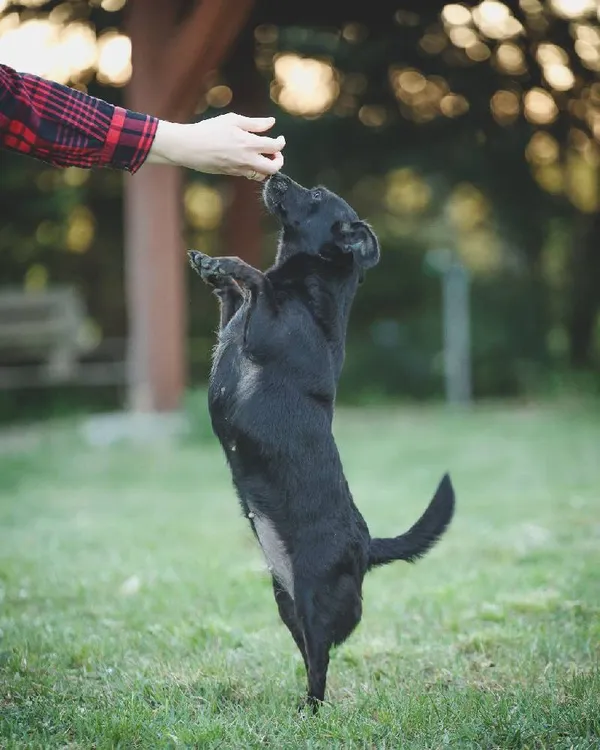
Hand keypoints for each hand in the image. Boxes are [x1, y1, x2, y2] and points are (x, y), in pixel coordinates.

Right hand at [145, 112, 284, 179]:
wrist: (189, 147)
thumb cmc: (209, 130)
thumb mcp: (232, 120)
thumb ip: (255, 123)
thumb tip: (271, 122)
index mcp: (248, 143)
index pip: (274, 147)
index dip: (281, 143)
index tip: (279, 139)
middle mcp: (246, 159)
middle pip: (273, 168)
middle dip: (279, 161)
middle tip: (275, 154)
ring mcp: (239, 169)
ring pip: (262, 175)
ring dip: (267, 168)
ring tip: (263, 157)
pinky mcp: (232, 174)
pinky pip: (250, 176)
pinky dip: (255, 170)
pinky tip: (250, 160)